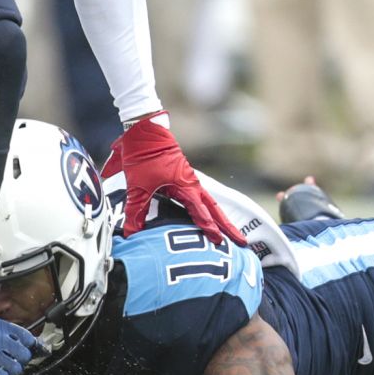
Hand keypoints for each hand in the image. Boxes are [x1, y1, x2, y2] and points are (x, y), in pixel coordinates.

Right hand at [0, 318, 45, 374]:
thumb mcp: (1, 336)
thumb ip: (20, 339)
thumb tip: (41, 347)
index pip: (26, 337)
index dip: (29, 346)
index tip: (26, 348)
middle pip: (23, 354)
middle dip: (21, 361)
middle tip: (14, 360)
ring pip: (15, 368)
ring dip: (12, 371)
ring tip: (4, 367)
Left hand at [107, 111, 245, 244]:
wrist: (145, 132)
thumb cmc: (143, 156)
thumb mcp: (137, 186)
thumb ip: (136, 211)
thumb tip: (132, 235)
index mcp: (185, 185)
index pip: (200, 211)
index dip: (209, 227)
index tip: (219, 242)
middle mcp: (191, 184)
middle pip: (214, 209)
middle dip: (227, 226)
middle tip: (241, 242)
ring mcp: (188, 181)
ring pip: (209, 203)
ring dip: (219, 218)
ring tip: (229, 233)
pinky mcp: (182, 178)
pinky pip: (199, 197)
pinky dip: (206, 209)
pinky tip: (205, 216)